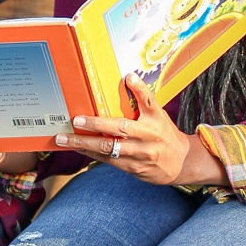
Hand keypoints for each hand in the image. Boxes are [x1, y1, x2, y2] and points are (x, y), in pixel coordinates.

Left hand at [54, 76, 203, 184]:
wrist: (181, 162)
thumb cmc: (165, 134)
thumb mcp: (159, 114)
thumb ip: (143, 99)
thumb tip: (129, 77)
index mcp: (153, 121)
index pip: (143, 105)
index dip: (131, 96)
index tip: (119, 86)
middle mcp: (146, 138)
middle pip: (118, 131)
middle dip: (94, 127)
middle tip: (75, 121)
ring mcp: (139, 155)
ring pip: (108, 150)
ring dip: (85, 144)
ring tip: (64, 139)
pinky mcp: (133, 169)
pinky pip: (108, 161)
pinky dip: (91, 154)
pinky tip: (78, 147)